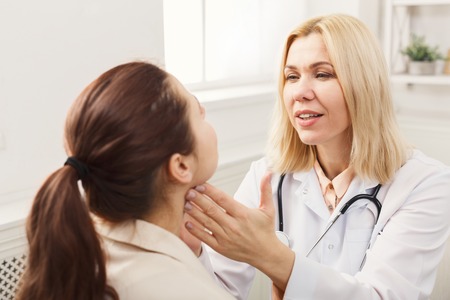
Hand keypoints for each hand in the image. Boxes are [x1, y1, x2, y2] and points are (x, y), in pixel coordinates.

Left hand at [183, 172, 293, 290]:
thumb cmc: (265, 230)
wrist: (266, 254)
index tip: (200, 185)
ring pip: (206, 222)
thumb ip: (266, 190)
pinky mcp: (221, 247)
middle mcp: (233, 226)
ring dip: (194, 212)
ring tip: (185, 203)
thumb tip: (268, 173)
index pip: (223, 200)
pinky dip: (195, 230)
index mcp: (243, 214)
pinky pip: (205, 238)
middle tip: (187, 191)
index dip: (210, 192)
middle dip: (198, 200)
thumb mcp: (268, 209)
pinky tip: (187, 222)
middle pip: (212, 210)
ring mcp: (225, 237)